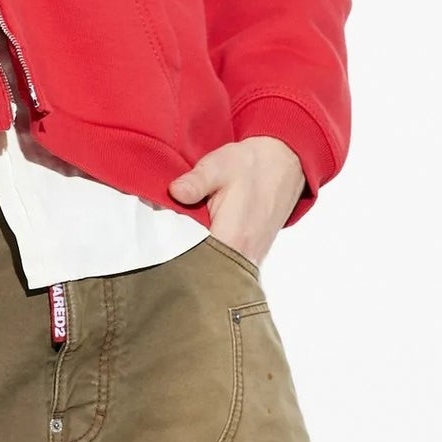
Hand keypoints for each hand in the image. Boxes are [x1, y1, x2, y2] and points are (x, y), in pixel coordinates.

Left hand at [168, 135, 305, 262]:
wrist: (283, 165)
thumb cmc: (251, 166)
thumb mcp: (219, 166)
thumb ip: (196, 182)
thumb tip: (174, 192)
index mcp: (232, 239)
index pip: (194, 265)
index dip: (172, 259)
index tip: (158, 246)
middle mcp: (243, 258)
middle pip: (202, 275)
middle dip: (181, 264)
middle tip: (165, 246)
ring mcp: (249, 263)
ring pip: (214, 275)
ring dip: (196, 264)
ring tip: (181, 246)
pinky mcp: (251, 260)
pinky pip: (225, 270)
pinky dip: (210, 262)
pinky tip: (199, 246)